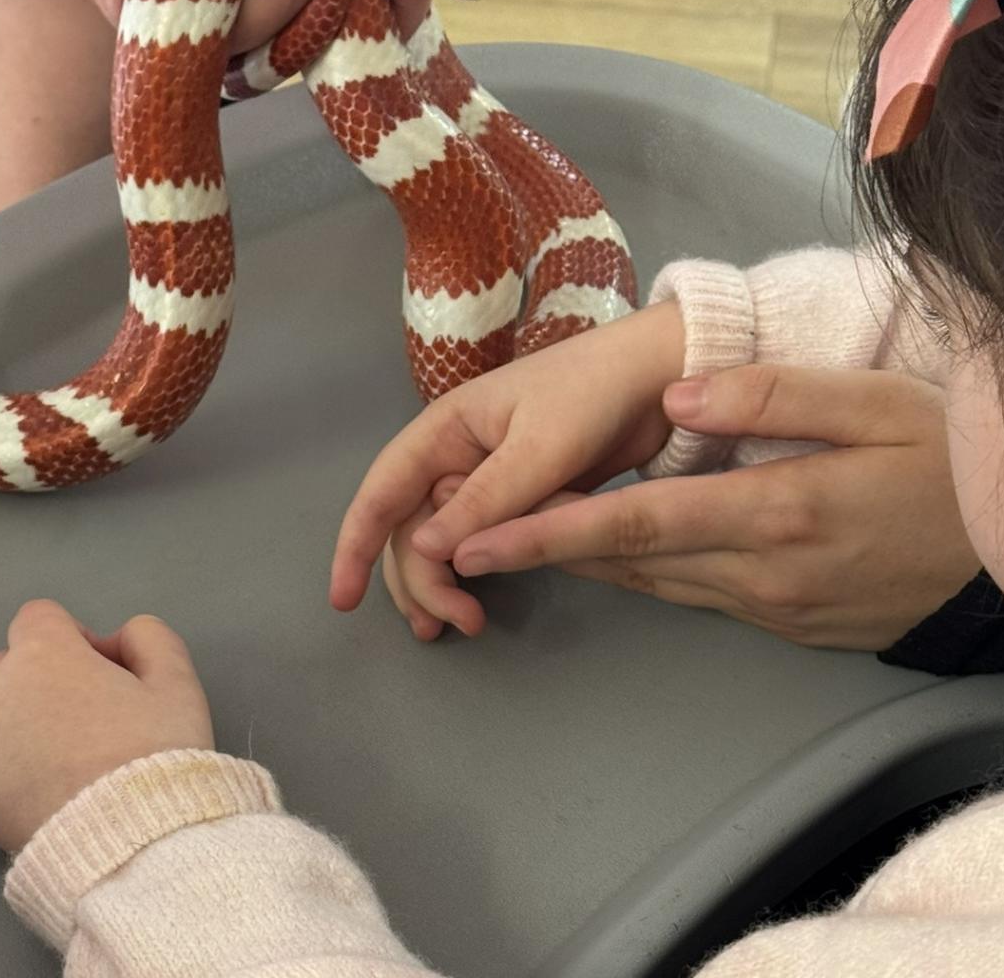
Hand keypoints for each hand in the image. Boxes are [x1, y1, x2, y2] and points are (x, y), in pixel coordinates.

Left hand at [0, 600, 213, 852]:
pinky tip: (40, 786)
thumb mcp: (177, 682)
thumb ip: (149, 638)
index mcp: (44, 653)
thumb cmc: (153, 754)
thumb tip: (119, 638)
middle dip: (45, 676)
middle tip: (91, 717)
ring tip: (51, 749)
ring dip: (8, 713)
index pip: (41, 617)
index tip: (105, 674)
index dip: (76, 639)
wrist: (126, 841)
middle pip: (11, 661)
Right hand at [331, 301, 685, 636]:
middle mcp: (454, 456)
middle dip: (417, 578)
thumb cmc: (594, 394)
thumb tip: (421, 549)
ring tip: (461, 627)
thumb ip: (484, 501)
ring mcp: (485, 479)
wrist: (661, 376)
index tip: (342, 598)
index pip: (381, 492)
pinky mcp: (519, 499)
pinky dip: (474, 572)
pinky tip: (477, 602)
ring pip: (442, 540)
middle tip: (450, 624)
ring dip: (440, 583)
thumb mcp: (539, 448)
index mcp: (444, 431)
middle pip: (409, 528)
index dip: (355, 545)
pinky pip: (480, 540)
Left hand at [457, 366, 981, 649]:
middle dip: (539, 552)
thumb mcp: (875, 403)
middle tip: (458, 543)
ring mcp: (773, 607)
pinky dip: (640, 574)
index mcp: (774, 510)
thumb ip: (772, 395)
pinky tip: (608, 550)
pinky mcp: (785, 624)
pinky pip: (693, 596)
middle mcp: (761, 572)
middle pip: (627, 561)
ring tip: (509, 542)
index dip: (546, 532)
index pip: (633, 523)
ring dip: (581, 564)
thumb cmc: (948, 465)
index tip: (473, 541)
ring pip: (654, 584)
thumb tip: (681, 395)